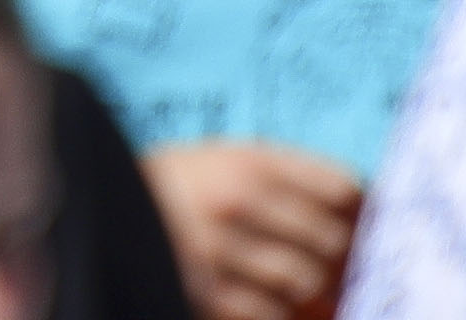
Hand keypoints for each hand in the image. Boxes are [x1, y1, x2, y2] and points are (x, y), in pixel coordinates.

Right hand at [145, 142, 364, 319]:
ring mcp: (222, 251)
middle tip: (339, 268)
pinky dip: (278, 313)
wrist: (100, 210)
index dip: (363, 213)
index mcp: (247, 160)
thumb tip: (362, 212)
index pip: (340, 187)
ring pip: (306, 282)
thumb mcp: (224, 160)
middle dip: (342, 260)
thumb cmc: (175, 187)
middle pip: (331, 239)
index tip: (365, 227)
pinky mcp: (207, 295)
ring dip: (311, 291)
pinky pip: (271, 314)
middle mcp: (237, 201)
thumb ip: (285, 179)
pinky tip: (265, 301)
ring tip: (299, 287)